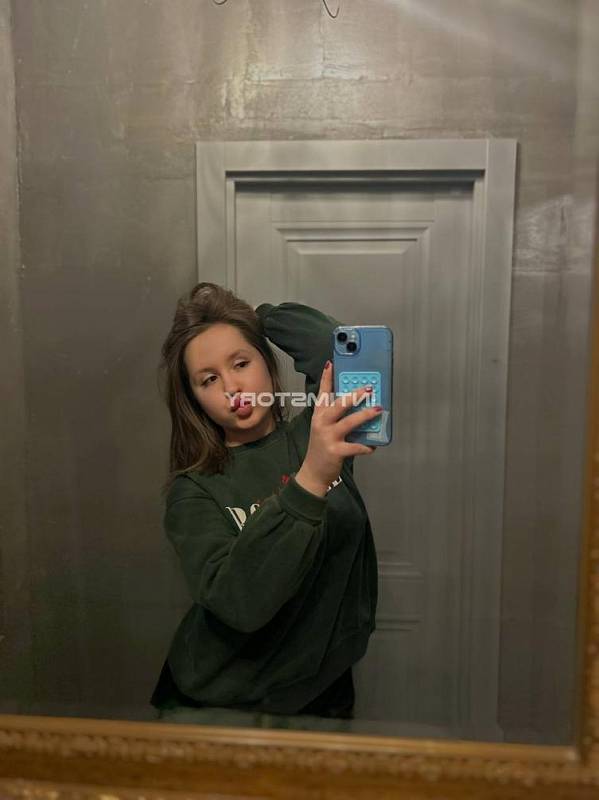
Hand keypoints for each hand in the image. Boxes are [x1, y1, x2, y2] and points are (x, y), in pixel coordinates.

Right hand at [295, 360, 379, 494]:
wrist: (313, 472)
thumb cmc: (322, 448)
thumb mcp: (325, 429)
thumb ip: (338, 418)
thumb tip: (361, 408)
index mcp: (319, 415)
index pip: (322, 393)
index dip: (326, 378)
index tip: (330, 364)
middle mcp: (322, 423)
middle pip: (338, 404)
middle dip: (354, 395)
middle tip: (368, 388)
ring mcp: (328, 437)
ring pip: (349, 422)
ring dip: (365, 415)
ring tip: (378, 410)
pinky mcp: (335, 451)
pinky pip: (355, 446)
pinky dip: (366, 446)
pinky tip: (372, 446)